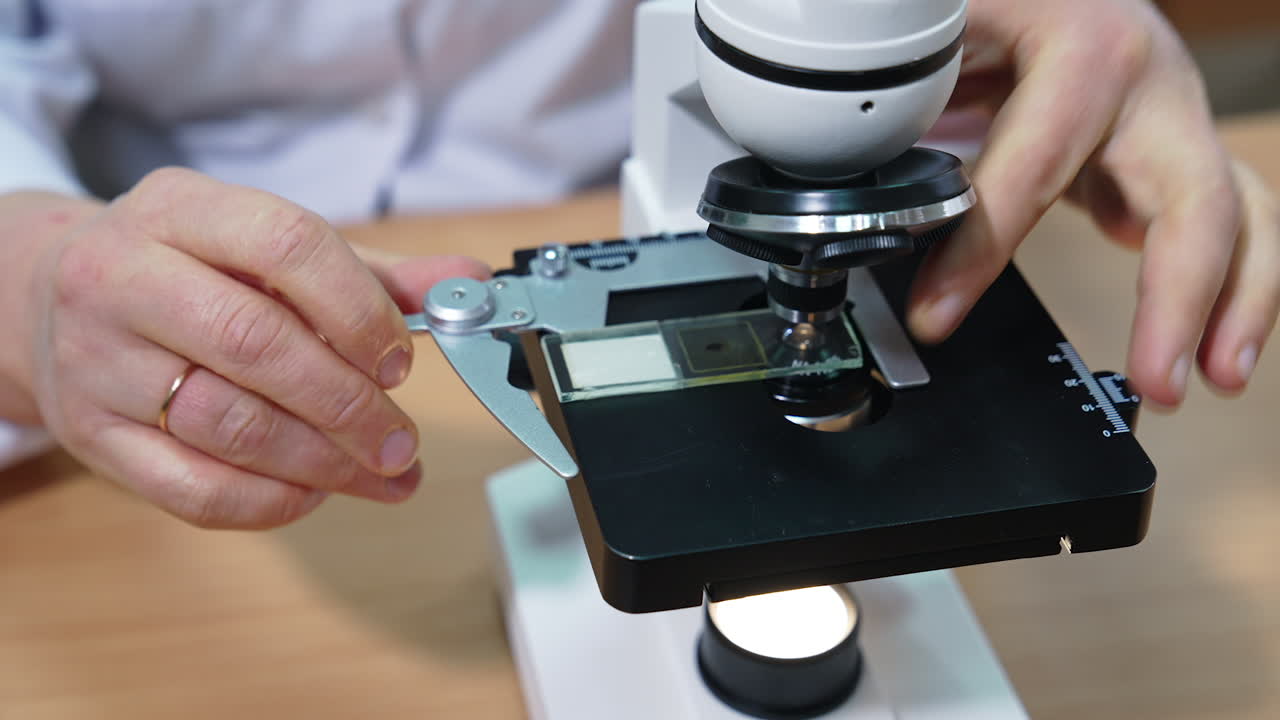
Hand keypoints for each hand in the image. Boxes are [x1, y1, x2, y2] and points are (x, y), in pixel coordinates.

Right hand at [10, 169, 486, 527]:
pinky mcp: (91, 435)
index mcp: (181, 210)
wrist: (42, 297)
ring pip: (228, 424)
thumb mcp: (263, 246)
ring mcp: (97, 360)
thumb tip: (467, 284)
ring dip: (323, 462)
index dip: (359, 309)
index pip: (286, 246)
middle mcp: (124, 277)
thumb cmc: (182, 270)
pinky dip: (269, 501)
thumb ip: (369, 272)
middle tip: (401, 440)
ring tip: (381, 473)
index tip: (401, 360)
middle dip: (348, 404)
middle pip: (256, 344)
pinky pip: (190, 489)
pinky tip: (315, 493)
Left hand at [908, 0, 1279, 407]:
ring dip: (1235, 301)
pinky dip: (1230, 284)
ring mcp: (1174, 115)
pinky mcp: (1175, 148)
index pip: (1033, 165)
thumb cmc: (998, 3)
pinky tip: (1208, 344)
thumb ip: (909, 92)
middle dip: (1179, 296)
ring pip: (1238, 210)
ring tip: (1212, 379)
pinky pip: (1228, 218)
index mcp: (1082, 45)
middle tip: (1155, 381)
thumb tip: (863, 176)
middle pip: (1191, 195)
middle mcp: (1148, 81)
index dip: (982, 248)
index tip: (936, 315)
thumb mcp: (946, 26)